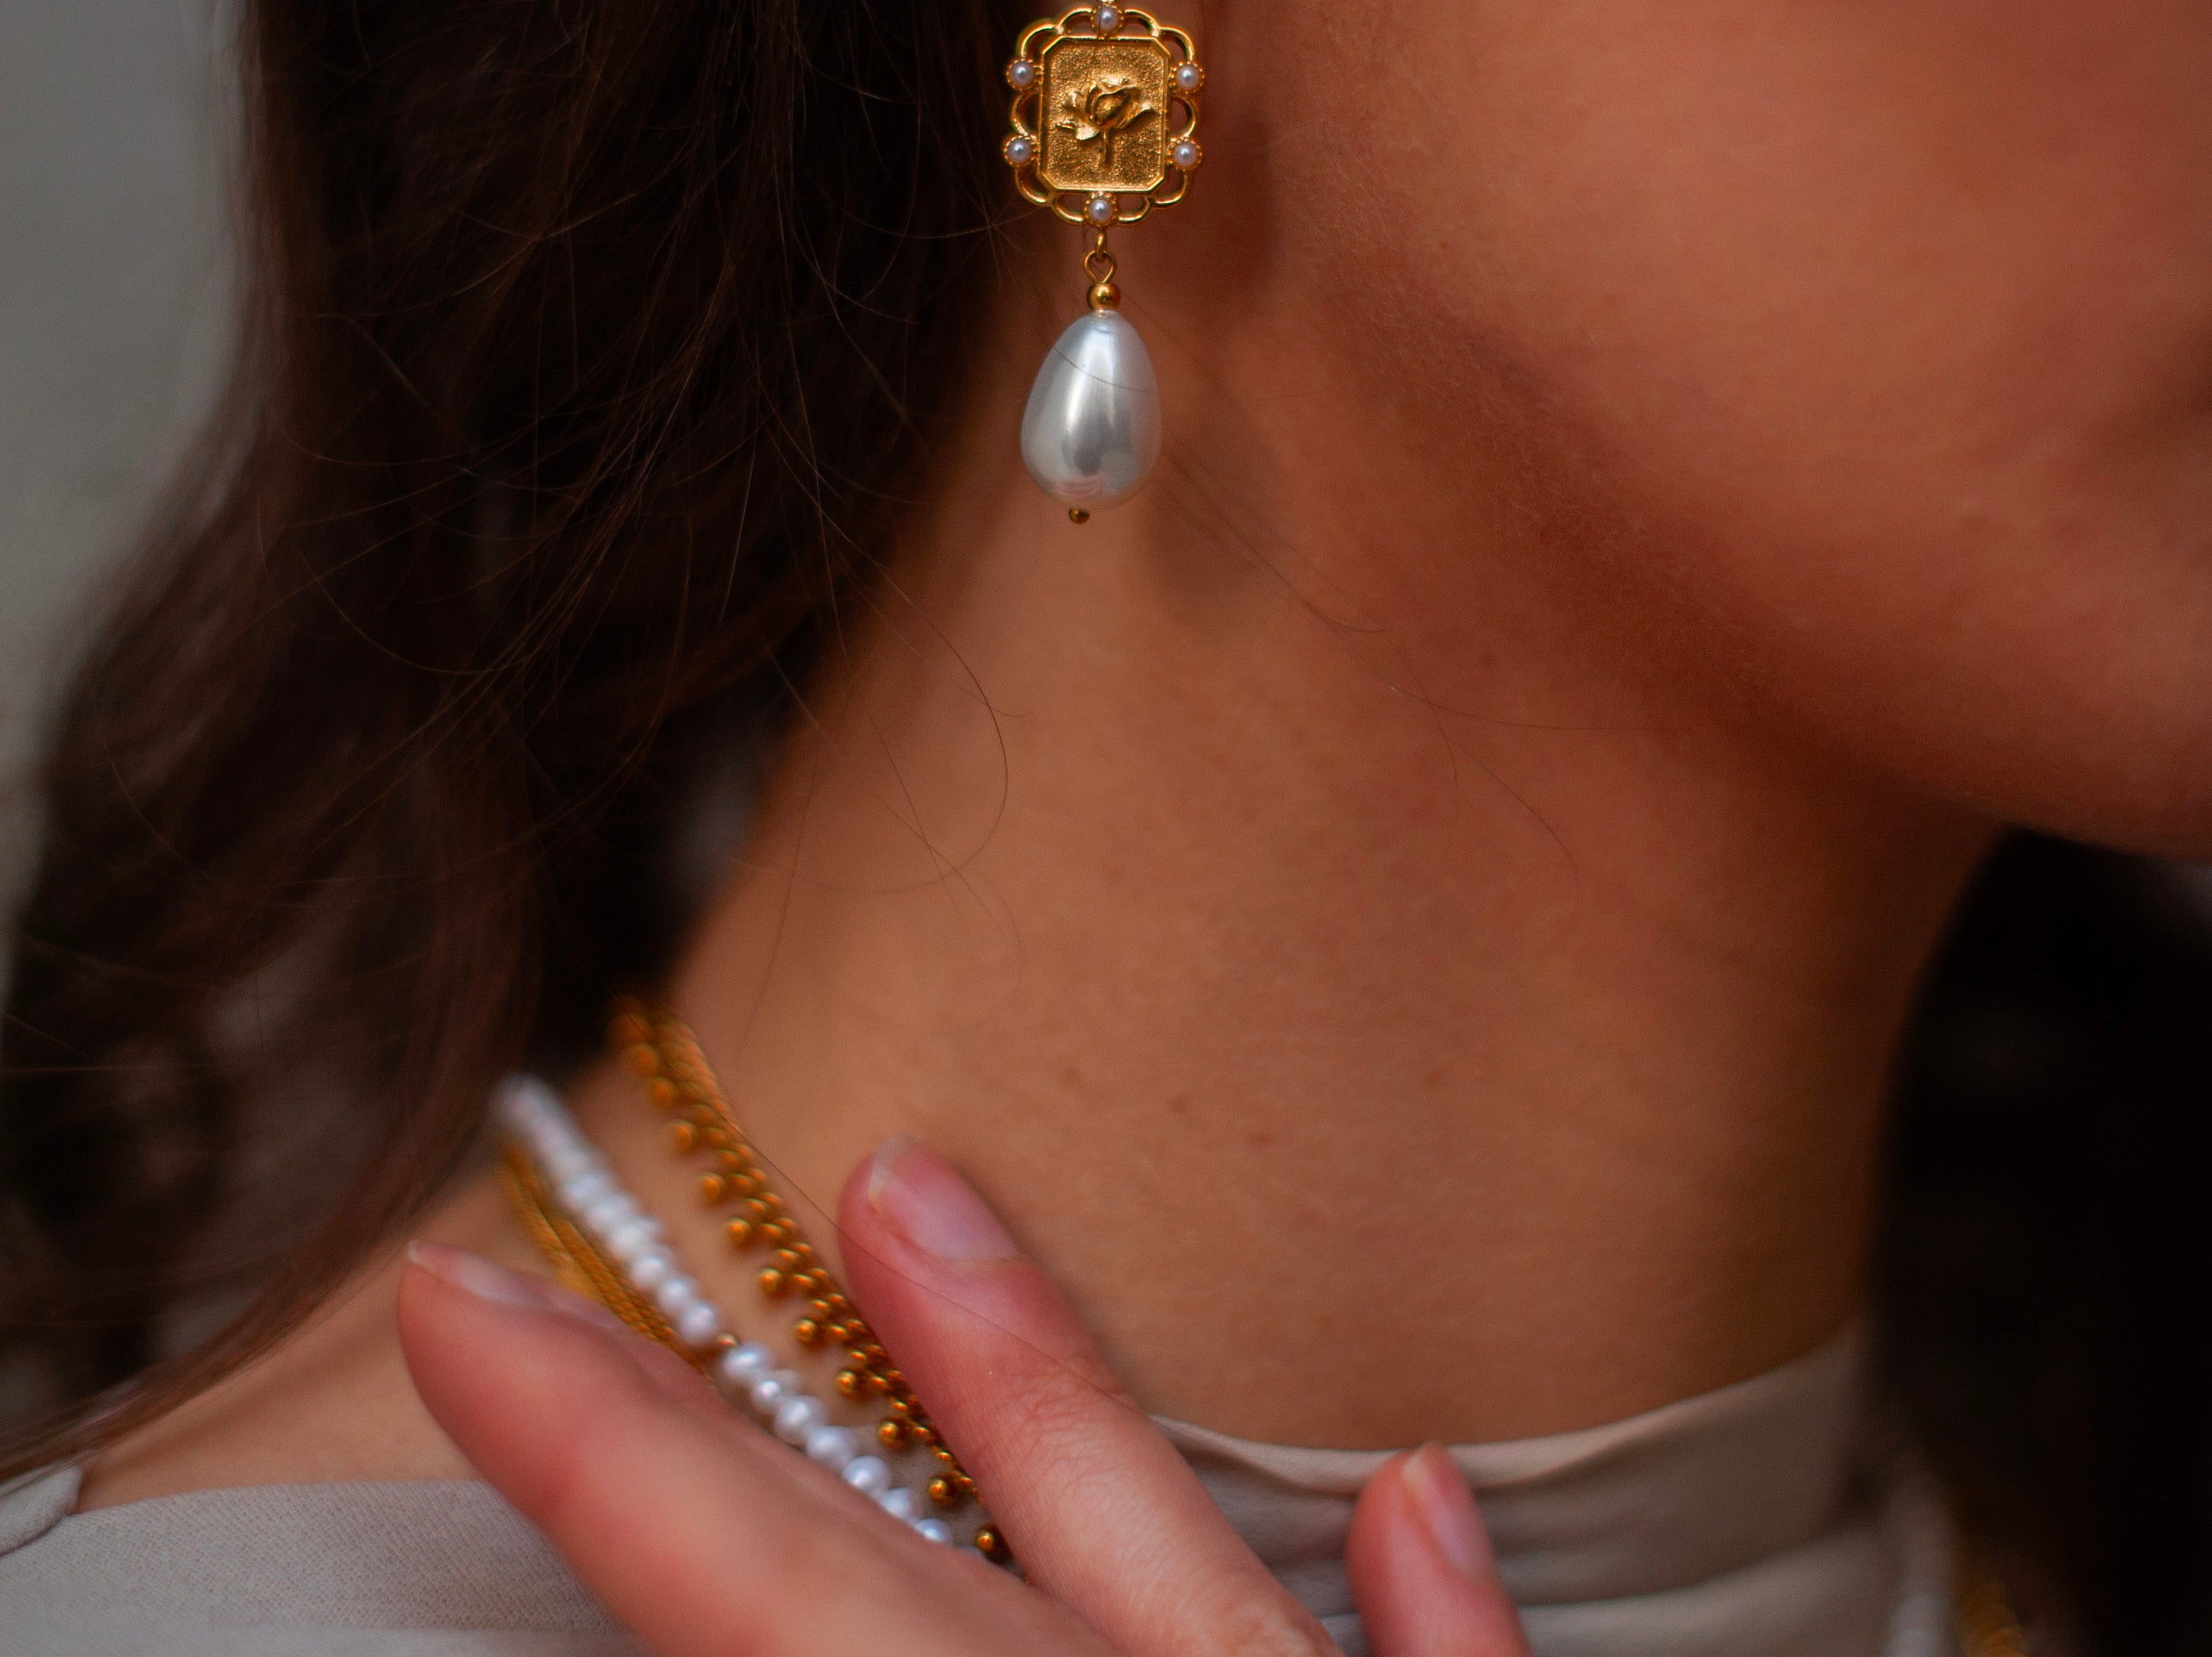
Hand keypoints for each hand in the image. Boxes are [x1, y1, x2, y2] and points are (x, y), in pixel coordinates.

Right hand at [399, 1138, 1529, 1656]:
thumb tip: (771, 1597)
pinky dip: (1432, 1624)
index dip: (607, 1457)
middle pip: (916, 1592)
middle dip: (725, 1432)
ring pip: (1175, 1582)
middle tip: (586, 1257)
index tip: (470, 1304)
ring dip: (1035, 1397)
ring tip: (923, 1193)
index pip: (782, 1610)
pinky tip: (1418, 1488)